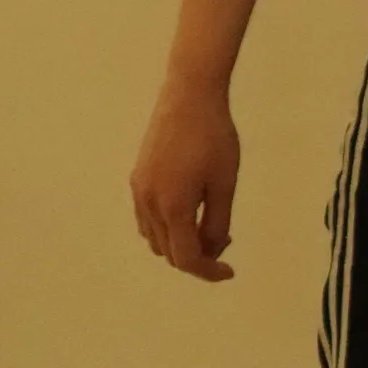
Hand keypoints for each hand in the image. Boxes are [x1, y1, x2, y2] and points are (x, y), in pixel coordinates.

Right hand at [131, 77, 240, 280]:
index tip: (229, 271)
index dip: (209, 272)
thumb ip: (217, 223)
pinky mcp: (137, 178)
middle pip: (169, 253)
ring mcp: (139, 190)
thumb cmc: (214, 138)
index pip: (187, 258)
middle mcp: (148, 203)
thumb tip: (212, 250)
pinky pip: (147, 220)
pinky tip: (188, 211)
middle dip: (198, 256)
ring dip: (180, 243)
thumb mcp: (225, 184)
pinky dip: (166, 228)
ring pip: (155, 239)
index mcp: (173, 207)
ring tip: (208, 223)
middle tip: (225, 239)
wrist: (189, 95)